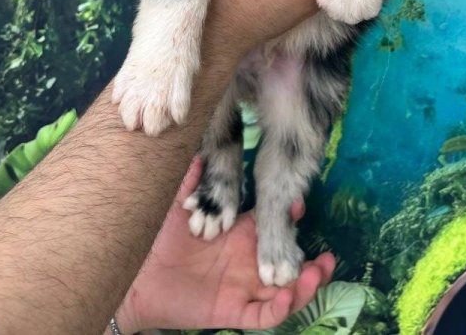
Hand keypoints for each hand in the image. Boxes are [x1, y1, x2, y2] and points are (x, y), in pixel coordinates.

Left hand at [113, 157, 335, 332]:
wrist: (136, 278)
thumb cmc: (158, 238)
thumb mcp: (179, 205)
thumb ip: (193, 180)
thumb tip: (199, 150)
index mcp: (239, 234)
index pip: (272, 225)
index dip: (288, 216)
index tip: (299, 200)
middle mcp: (247, 261)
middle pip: (288, 263)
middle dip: (311, 260)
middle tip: (329, 255)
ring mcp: (243, 288)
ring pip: (284, 291)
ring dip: (305, 286)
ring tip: (320, 273)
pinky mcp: (232, 312)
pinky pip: (263, 315)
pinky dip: (280, 308)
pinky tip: (288, 295)